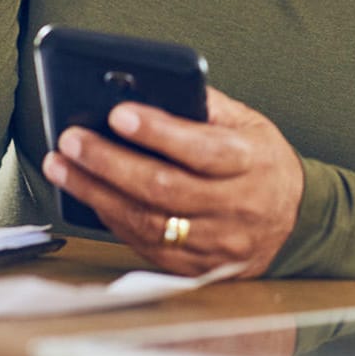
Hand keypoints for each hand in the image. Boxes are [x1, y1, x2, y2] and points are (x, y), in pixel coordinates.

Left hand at [41, 87, 303, 276]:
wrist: (293, 222)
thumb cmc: (260, 161)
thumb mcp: (249, 122)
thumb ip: (206, 105)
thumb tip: (151, 87)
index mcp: (252, 162)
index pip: (202, 149)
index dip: (159, 133)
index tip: (119, 113)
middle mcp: (236, 206)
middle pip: (165, 188)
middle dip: (110, 162)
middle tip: (72, 139)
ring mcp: (216, 243)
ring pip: (149, 222)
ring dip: (97, 192)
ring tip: (61, 165)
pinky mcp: (197, 267)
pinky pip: (146, 246)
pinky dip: (111, 219)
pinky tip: (86, 194)